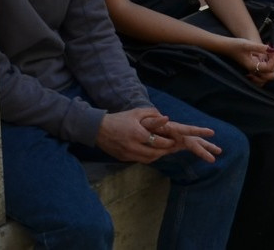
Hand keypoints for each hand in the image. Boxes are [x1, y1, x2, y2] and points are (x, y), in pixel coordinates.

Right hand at [97, 107, 219, 163]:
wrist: (98, 129)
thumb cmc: (120, 119)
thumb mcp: (136, 113)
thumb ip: (152, 114)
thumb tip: (166, 118)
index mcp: (137, 134)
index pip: (158, 142)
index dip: (168, 142)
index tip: (176, 140)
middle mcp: (133, 146)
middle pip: (155, 153)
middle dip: (165, 151)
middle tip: (174, 147)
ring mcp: (127, 154)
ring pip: (148, 159)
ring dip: (158, 155)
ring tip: (166, 150)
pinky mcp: (123, 159)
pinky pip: (140, 160)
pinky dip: (149, 157)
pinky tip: (154, 152)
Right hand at [223, 37, 273, 83]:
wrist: (228, 47)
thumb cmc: (237, 45)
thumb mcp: (248, 44)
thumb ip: (260, 47)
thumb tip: (272, 50)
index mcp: (252, 66)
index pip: (268, 68)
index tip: (273, 50)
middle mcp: (253, 71)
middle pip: (270, 76)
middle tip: (272, 53)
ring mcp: (254, 71)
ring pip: (268, 76)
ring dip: (272, 66)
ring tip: (270, 56)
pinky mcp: (254, 68)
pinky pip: (264, 73)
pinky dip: (269, 67)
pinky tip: (267, 57)